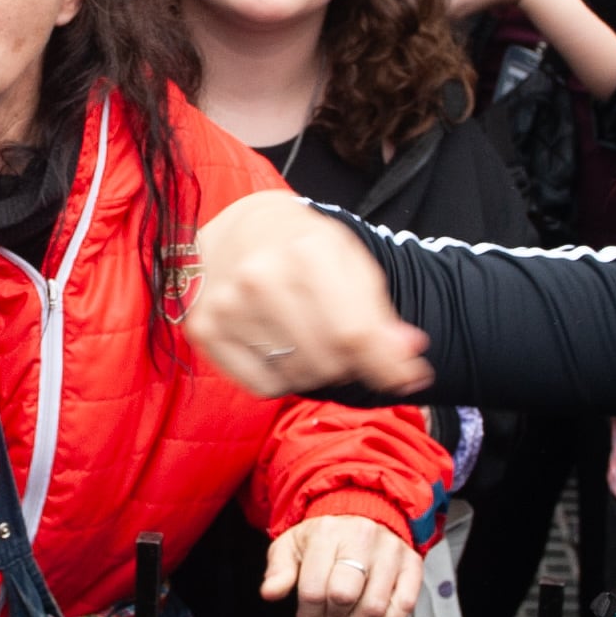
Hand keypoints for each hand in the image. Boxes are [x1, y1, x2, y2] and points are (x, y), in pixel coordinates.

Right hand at [187, 191, 433, 399]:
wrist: (237, 230)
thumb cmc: (303, 247)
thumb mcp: (350, 263)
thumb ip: (381, 314)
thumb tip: (410, 360)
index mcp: (308, 251)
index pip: (355, 333)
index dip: (387, 366)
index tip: (408, 380)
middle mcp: (262, 277)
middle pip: (327, 360)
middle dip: (350, 364)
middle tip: (346, 346)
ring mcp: (228, 305)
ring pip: (297, 376)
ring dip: (317, 371)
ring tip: (312, 340)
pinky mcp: (205, 330)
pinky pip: (263, 386)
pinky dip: (282, 379)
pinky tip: (280, 348)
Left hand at [263, 515, 423, 616]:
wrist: (363, 507)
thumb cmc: (326, 533)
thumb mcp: (292, 544)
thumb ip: (279, 570)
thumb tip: (271, 592)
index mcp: (328, 533)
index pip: (314, 588)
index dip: (308, 616)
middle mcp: (363, 539)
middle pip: (345, 597)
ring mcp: (391, 552)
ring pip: (375, 606)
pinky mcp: (411, 563)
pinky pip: (405, 604)